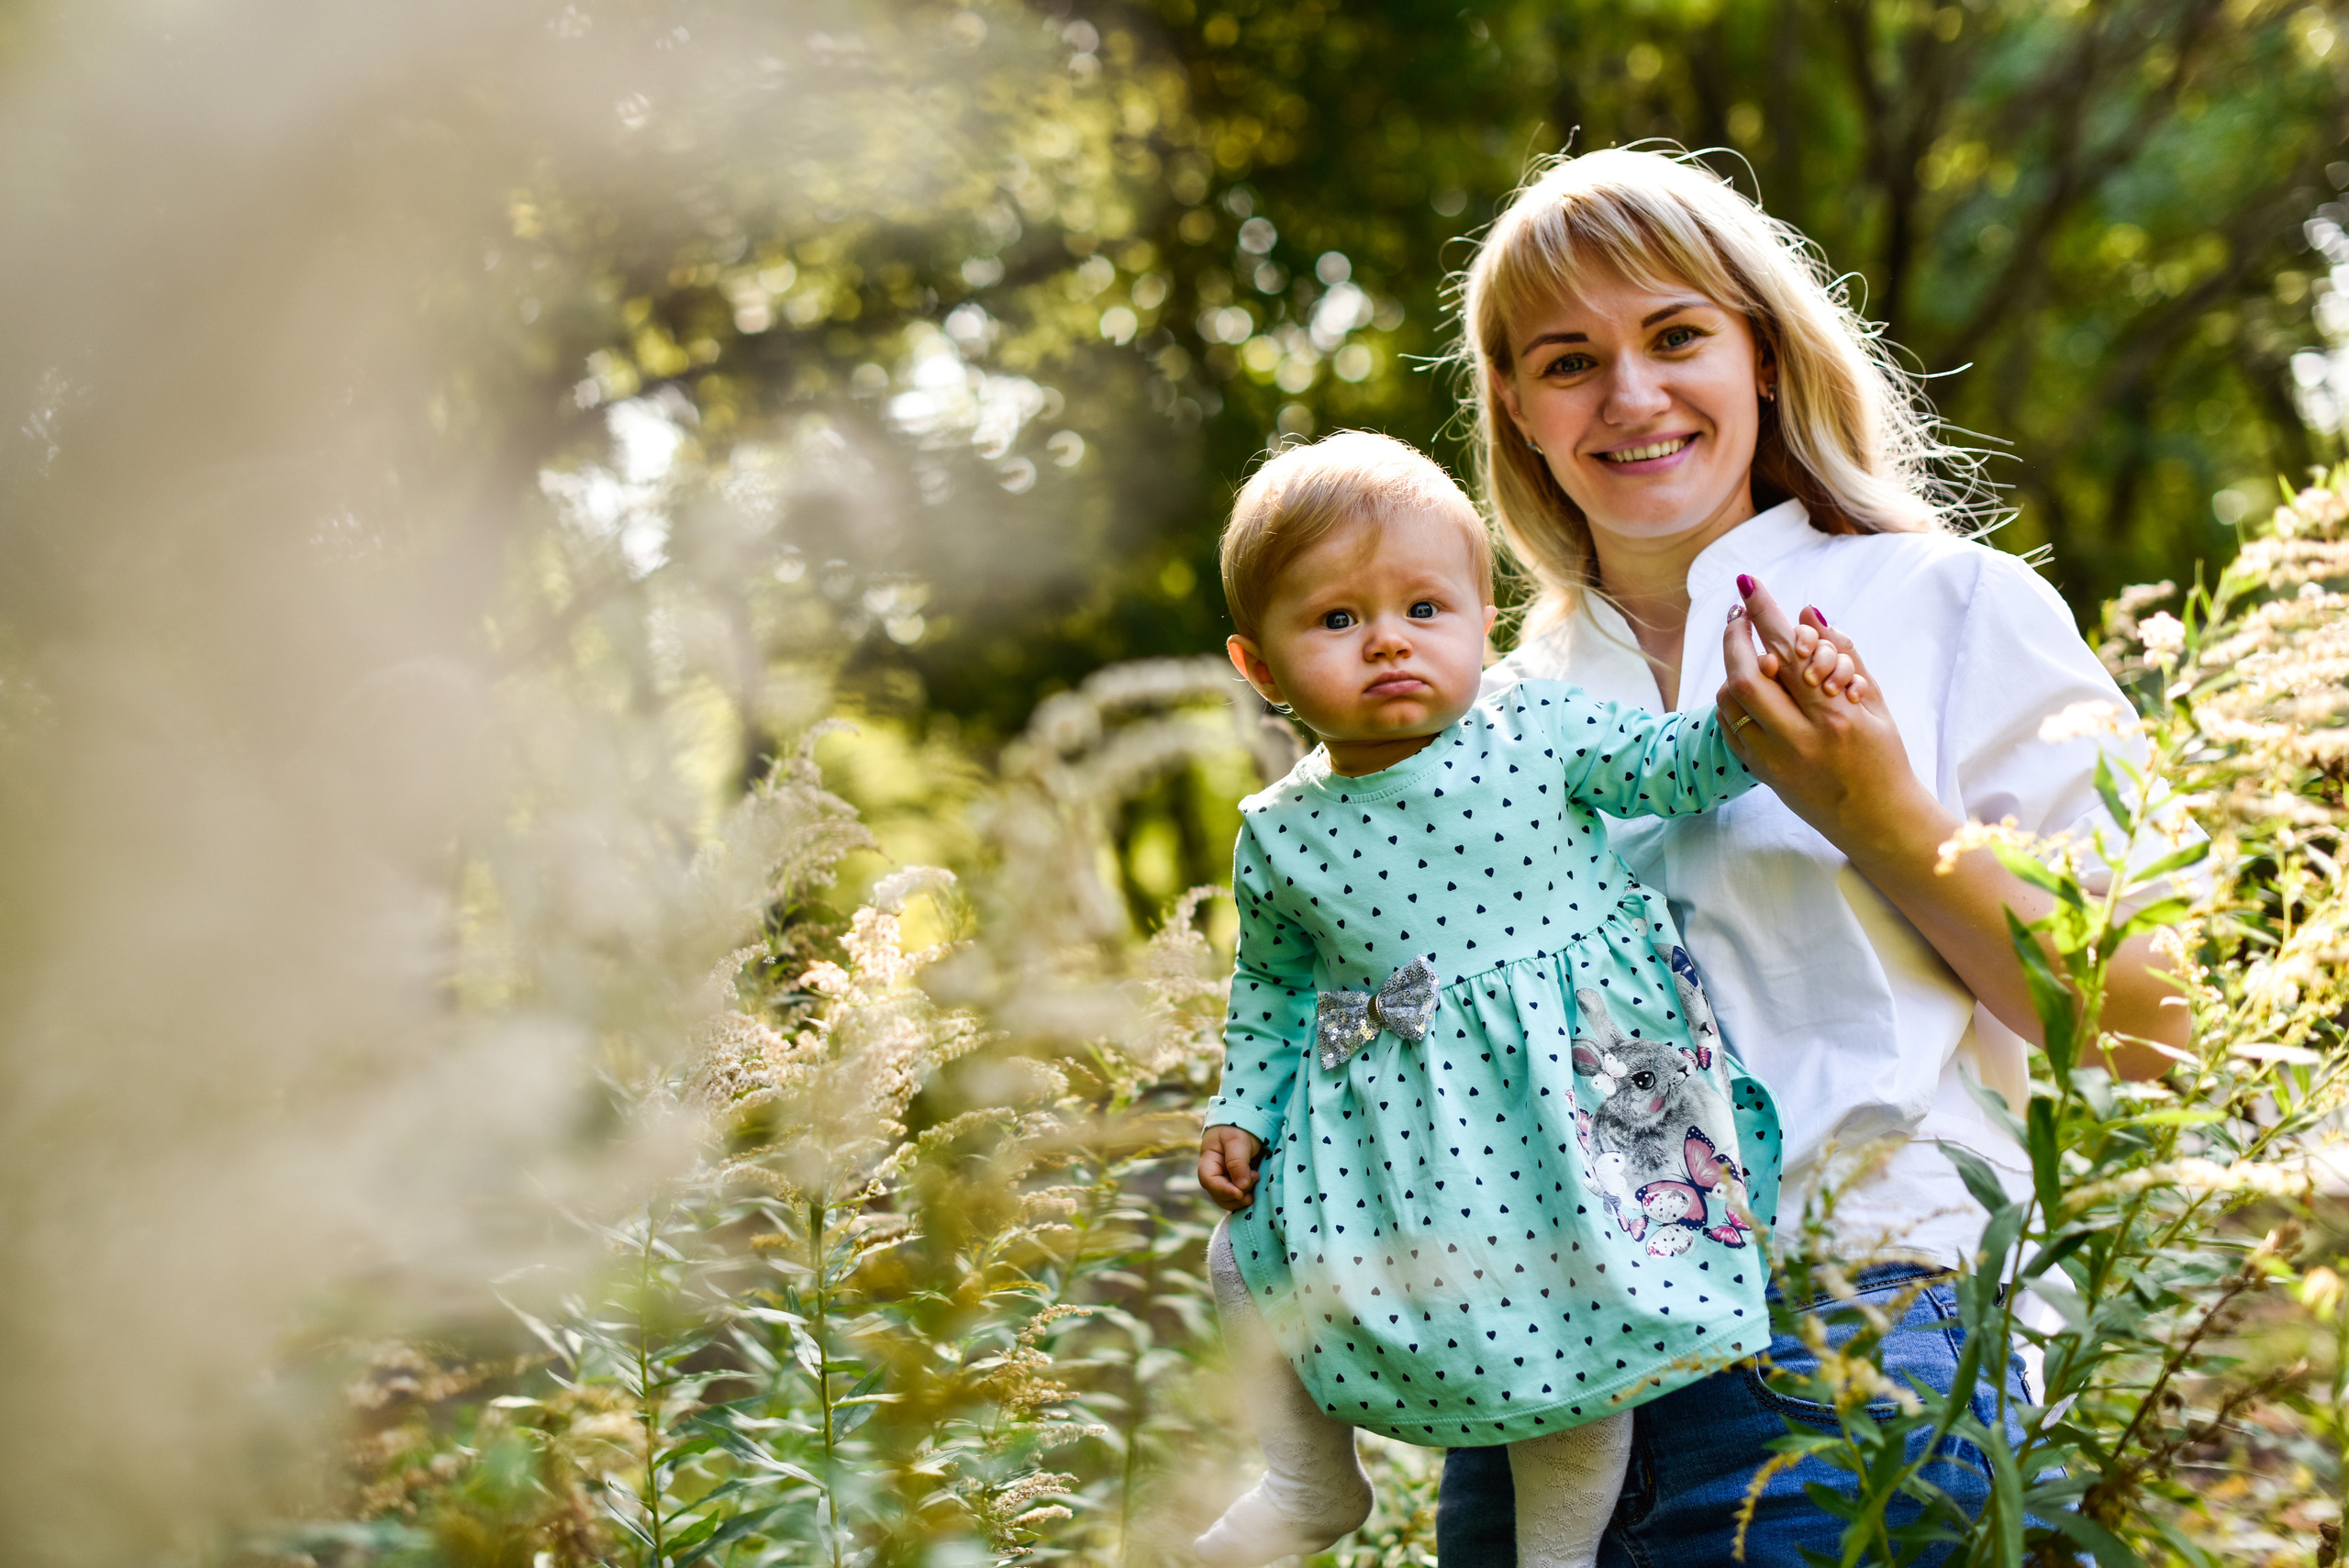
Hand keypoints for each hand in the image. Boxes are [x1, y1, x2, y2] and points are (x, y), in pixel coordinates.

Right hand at [1199, 1125, 1265, 1212]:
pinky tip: (1256, 1187)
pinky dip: (1246, 1198)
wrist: (1249, 1126)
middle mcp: (1214, 1174)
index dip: (1222, 1190)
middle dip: (1236, 1193)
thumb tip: (1241, 1187)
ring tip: (1256, 1179)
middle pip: (1218, 1194)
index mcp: (1208, 1161)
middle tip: (1254, 1178)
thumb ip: (1237, 1163)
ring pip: (1227, 1200)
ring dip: (1242, 1198)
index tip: (1239, 1192)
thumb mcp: (1238, 1141)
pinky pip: (1237, 1199)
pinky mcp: (1237, 1185)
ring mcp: (1225, 1181)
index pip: (1208, 1181)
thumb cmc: (1239, 1129)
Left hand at [1717, 578, 1937, 858]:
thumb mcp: (1875, 703)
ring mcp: (1775, 759)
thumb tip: (1809, 611)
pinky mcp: (1761, 774)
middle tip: (1737, 614)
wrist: (1878, 820)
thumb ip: (1843, 655)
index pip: (1789, 652)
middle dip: (1736, 636)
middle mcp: (1800, 738)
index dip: (1764, 614)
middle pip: (1748, 675)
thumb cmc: (1884, 758)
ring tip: (1745, 651)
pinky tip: (1745, 687)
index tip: (1748, 586)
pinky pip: (1730, 727)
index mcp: (1835, 715)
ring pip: (1732, 701)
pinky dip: (1732, 700)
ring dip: (1732, 668)